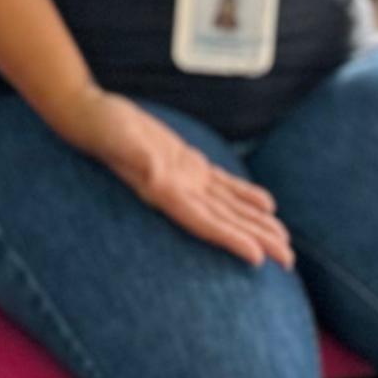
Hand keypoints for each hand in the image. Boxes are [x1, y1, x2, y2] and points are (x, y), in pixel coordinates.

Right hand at [62, 89, 293, 265]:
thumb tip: (154, 171)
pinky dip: (244, 195)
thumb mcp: (117, 138)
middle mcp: (177, 193)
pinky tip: (267, 205)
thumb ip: (135, 155)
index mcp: (163, 193)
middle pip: (224, 222)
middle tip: (289, 262)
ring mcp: (183, 180)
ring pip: (228, 207)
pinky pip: (221, 185)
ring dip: (256, 224)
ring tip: (284, 242)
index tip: (259, 258)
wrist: (89, 115)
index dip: (232, 240)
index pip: (204, 223)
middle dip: (257, 240)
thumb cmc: (101, 127)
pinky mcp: (185, 164)